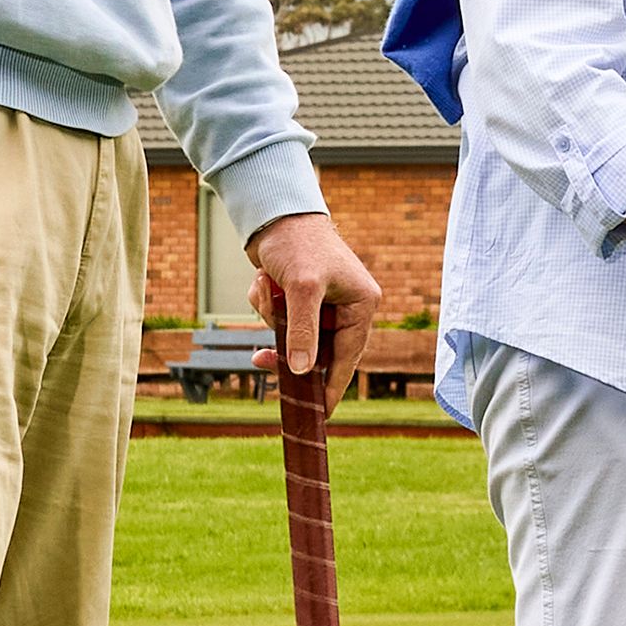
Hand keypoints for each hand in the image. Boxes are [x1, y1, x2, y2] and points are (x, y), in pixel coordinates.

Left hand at [241, 208, 381, 381]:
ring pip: (294, 336)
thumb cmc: (297, 242)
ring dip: (273, 319)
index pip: (348, 357)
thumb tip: (304, 373)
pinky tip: (263, 282)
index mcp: (362, 304)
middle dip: (287, 346)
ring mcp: (322, 303)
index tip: (320, 414)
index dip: (332, 387)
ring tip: (266, 289)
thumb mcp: (302, 289)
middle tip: (263, 360)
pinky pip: (280, 320)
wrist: (273, 211)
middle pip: (317, 350)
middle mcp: (346, 306)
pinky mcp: (299, 297)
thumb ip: (303, 332)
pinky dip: (266, 306)